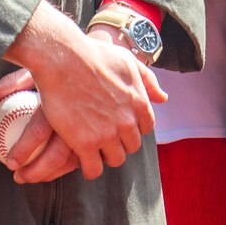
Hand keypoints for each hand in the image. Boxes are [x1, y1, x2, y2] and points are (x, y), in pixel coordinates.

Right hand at [0, 3, 164, 183]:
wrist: (62, 57)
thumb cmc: (93, 54)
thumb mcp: (127, 60)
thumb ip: (148, 80)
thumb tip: (162, 98)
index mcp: (139, 102)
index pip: (146, 128)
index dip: (132, 127)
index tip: (119, 124)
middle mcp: (127, 121)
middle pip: (132, 146)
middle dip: (120, 141)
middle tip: (103, 134)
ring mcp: (106, 134)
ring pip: (115, 159)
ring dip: (106, 155)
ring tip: (93, 147)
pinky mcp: (84, 143)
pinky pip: (93, 169)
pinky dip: (89, 168)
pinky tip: (82, 158)